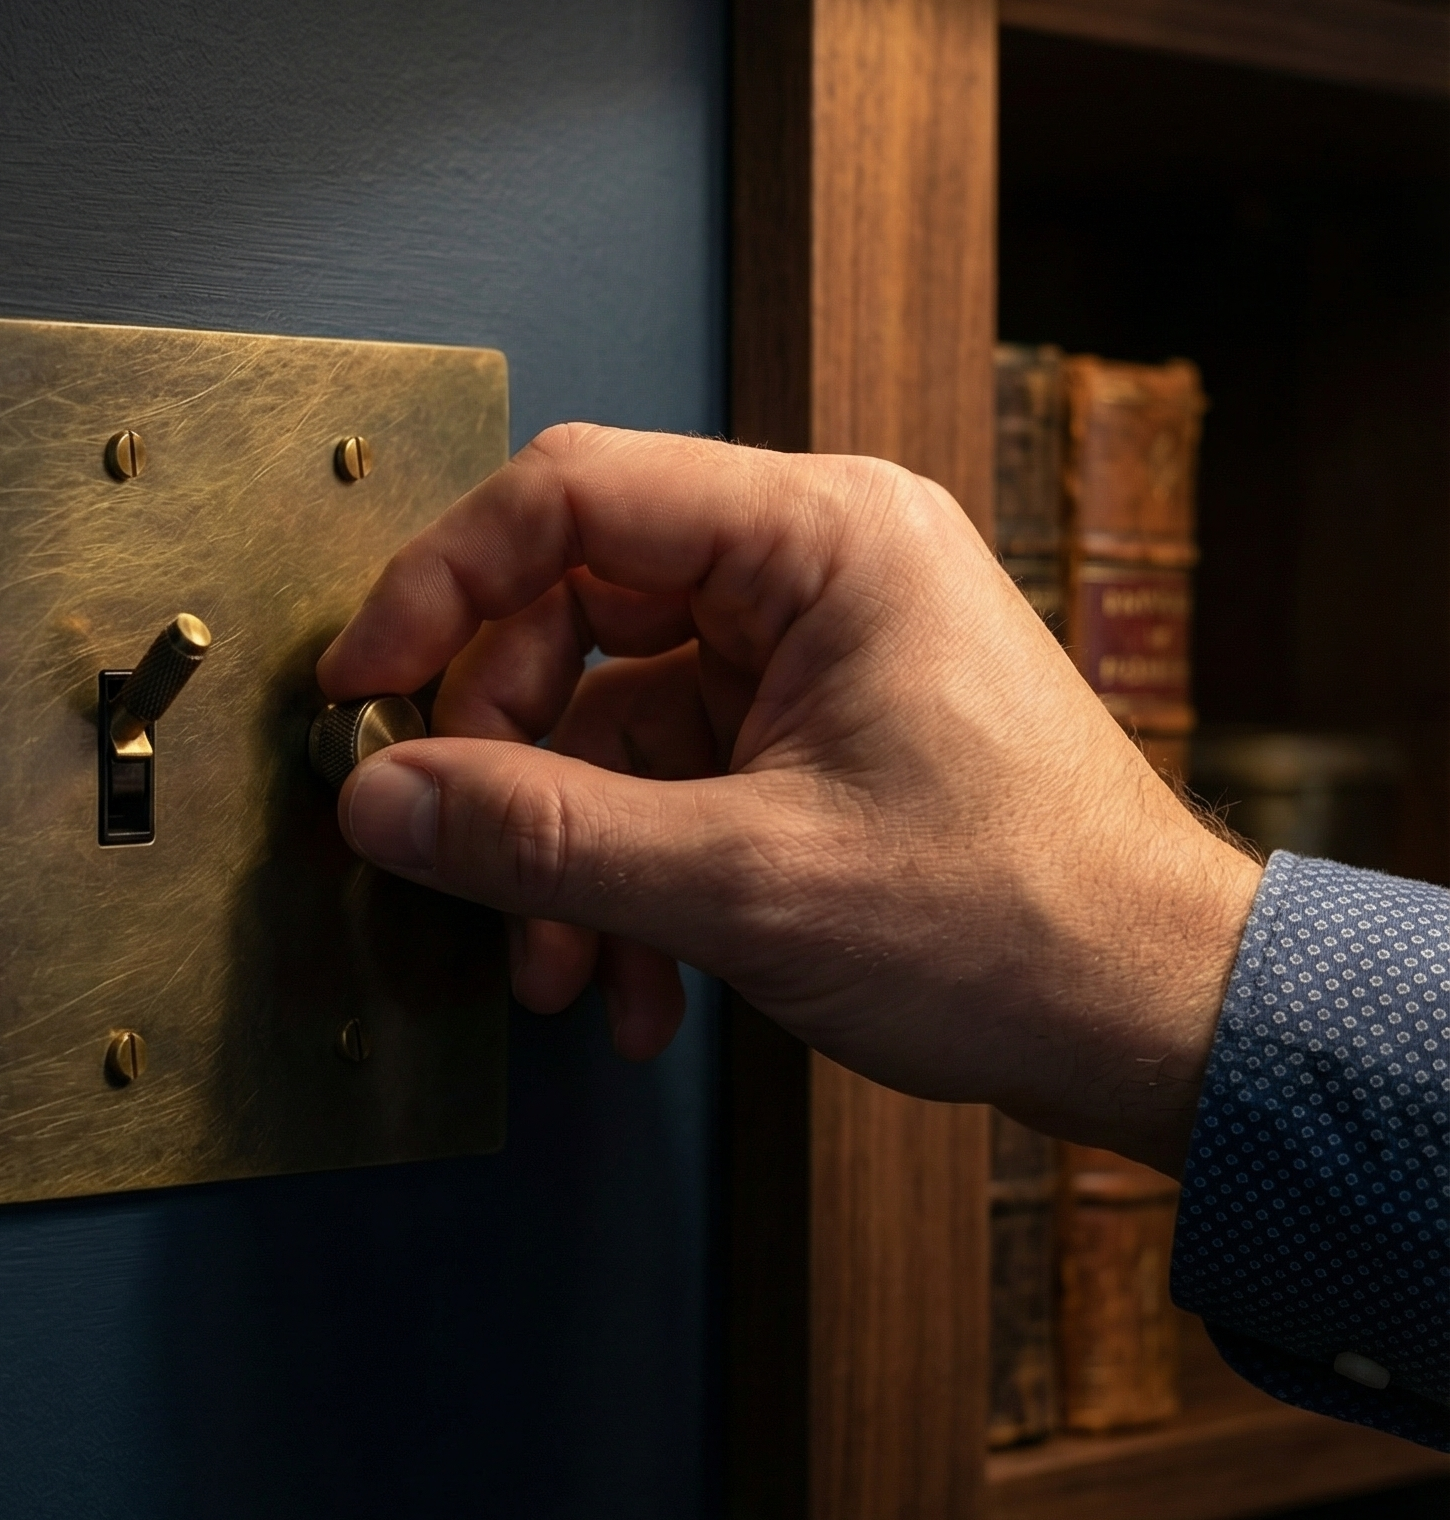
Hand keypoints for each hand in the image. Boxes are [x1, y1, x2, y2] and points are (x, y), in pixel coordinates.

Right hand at [317, 423, 1259, 1176]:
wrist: (1159, 1022)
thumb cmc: (1015, 924)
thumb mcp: (745, 883)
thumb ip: (543, 836)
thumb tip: (379, 799)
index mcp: (820, 538)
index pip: (570, 496)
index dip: (440, 586)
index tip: (361, 689)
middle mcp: (812, 571)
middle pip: (575, 613)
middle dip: (507, 761)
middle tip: (465, 865)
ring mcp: (810, 656)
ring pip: (611, 717)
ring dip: (567, 852)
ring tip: (562, 973)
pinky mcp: (809, 738)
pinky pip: (668, 781)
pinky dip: (631, 880)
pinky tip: (634, 988)